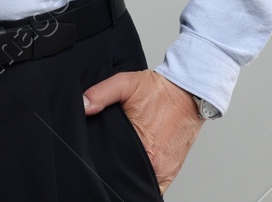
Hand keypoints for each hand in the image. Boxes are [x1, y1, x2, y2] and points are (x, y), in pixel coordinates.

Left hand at [82, 69, 203, 193]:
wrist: (188, 92)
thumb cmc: (159, 91)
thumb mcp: (126, 84)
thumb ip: (101, 94)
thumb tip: (84, 106)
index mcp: (142, 147)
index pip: (115, 169)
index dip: (104, 167)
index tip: (99, 160)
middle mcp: (155, 163)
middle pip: (126, 179)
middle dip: (116, 172)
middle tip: (110, 159)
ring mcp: (165, 170)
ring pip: (141, 185)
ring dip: (131, 177)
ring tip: (122, 164)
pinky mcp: (172, 171)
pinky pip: (156, 187)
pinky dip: (146, 182)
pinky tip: (137, 171)